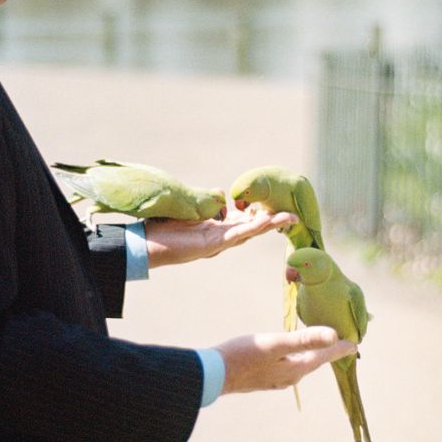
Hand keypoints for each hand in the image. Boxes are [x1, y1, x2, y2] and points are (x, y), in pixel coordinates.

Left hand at [144, 208, 298, 268]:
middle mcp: (221, 237)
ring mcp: (220, 242)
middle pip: (252, 226)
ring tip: (291, 218)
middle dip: (273, 220)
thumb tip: (221, 197)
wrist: (148, 243)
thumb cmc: (165, 226)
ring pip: (250, 231)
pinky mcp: (214, 244)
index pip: (243, 220)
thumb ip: (209, 202)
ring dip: (271, 224)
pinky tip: (269, 222)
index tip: (275, 207)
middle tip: (293, 215)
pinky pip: (239, 234)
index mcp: (216, 229)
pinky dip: (255, 227)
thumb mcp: (193, 208)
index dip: (259, 213)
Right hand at [214, 327, 356, 394]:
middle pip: (313, 362)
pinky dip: (294, 358)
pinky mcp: (261, 378)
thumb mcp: (275, 344)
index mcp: (295, 369)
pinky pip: (286, 367)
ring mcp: (274, 380)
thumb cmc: (243, 356)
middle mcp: (288, 377)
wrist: (212, 375)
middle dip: (327, 352)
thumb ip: (304, 339)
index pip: (323, 356)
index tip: (355, 344)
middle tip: (341, 343)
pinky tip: (287, 355)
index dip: (339, 349)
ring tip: (318, 347)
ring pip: (299, 365)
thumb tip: (334, 335)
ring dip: (310, 355)